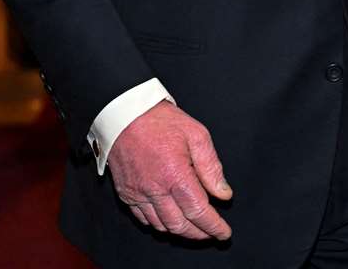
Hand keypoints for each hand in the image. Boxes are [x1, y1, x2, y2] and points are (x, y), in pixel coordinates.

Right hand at [106, 101, 232, 241]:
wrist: (124, 113)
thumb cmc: (160, 121)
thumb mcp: (196, 134)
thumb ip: (211, 166)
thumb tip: (223, 194)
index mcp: (175, 175)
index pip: (199, 212)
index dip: (214, 226)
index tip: (224, 233)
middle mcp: (155, 190)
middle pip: (180, 225)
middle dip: (199, 234)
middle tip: (211, 232)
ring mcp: (138, 193)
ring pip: (161, 226)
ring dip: (180, 231)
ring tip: (194, 228)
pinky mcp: (126, 193)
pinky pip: (143, 219)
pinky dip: (159, 224)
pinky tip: (170, 219)